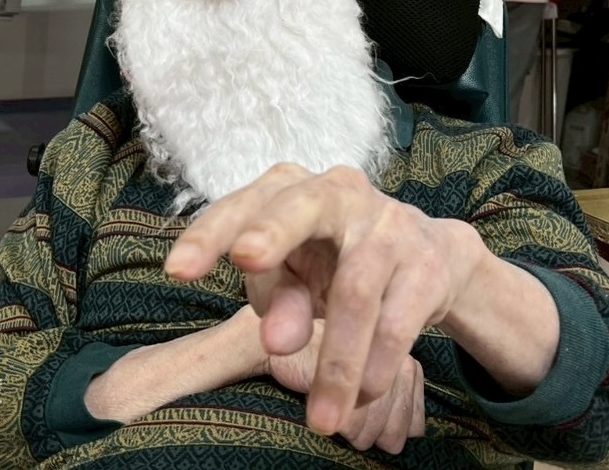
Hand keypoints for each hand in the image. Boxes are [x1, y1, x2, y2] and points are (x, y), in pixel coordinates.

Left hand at [165, 163, 484, 435]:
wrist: (432, 257)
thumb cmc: (338, 263)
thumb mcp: (297, 278)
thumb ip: (278, 300)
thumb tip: (277, 341)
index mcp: (293, 188)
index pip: (244, 204)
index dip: (210, 234)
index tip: (177, 270)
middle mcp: (341, 192)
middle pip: (303, 205)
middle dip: (272, 232)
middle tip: (245, 262)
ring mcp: (388, 223)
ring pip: (354, 290)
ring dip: (336, 362)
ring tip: (321, 420)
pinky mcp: (426, 263)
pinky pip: (397, 322)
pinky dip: (375, 368)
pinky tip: (360, 398)